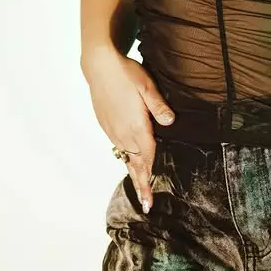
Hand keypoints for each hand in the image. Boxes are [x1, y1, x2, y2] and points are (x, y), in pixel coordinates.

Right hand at [82, 51, 174, 212]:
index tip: (150, 199)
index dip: (151, 177)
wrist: (99, 66)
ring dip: (133, 172)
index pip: (147, 157)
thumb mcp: (147, 86)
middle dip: (141, 184)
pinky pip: (118, 146)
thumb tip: (170, 122)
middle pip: (135, 163)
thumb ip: (158, 106)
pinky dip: (125, 157)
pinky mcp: (106, 123)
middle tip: (145, 204)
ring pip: (125, 156)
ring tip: (139, 186)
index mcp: (135, 127)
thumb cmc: (126, 74)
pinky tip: (128, 158)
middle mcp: (123, 132)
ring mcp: (113, 129)